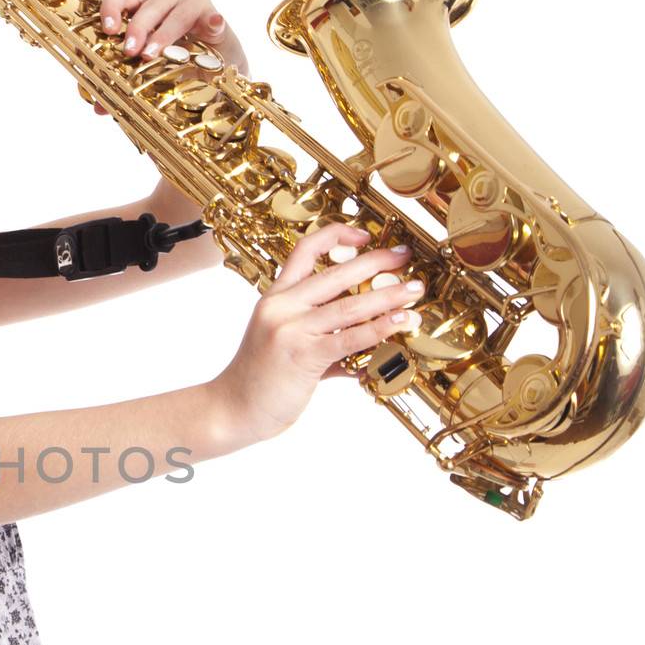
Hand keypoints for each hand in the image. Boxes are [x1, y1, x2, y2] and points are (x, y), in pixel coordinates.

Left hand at [87, 0, 249, 114]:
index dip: (111, 8)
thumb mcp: (147, 71)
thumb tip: (99, 108)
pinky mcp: (214, 16)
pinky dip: (212, 21)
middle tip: (130, 52)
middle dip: (137, 27)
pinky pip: (212, 16)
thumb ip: (122, 83)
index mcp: (143, 4)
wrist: (215, 70)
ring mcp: (192, 2)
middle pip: (148, 3)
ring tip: (154, 54)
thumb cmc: (176, 62)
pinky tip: (213, 26)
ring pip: (178, 8)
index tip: (109, 30)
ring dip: (165, 32)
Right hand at [210, 223, 425, 443]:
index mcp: (275, 297)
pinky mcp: (303, 355)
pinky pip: (350, 337)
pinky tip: (400, 321)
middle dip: (377, 261)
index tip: (365, 236)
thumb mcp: (281, 343)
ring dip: (388, 296)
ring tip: (413, 290)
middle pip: (336, 272)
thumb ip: (321, 337)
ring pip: (350, 305)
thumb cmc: (257, 380)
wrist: (231, 409)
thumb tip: (363, 343)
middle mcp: (282, 307)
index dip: (337, 235)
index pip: (305, 250)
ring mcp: (291, 329)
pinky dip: (380, 327)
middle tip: (403, 257)